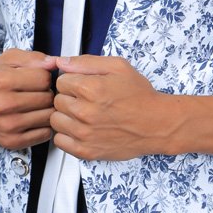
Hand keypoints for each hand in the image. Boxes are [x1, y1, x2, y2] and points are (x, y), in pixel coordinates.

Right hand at [0, 49, 56, 148]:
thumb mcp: (8, 60)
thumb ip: (33, 57)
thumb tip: (54, 62)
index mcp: (0, 81)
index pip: (44, 78)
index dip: (44, 76)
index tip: (36, 78)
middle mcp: (2, 104)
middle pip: (47, 98)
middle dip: (46, 93)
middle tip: (35, 92)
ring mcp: (7, 125)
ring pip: (49, 116)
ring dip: (46, 109)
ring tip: (34, 105)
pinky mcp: (12, 142)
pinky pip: (45, 134)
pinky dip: (43, 126)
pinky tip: (32, 118)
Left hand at [51, 55, 174, 159]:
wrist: (157, 124)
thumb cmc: (140, 96)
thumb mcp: (118, 67)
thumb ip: (86, 62)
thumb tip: (61, 61)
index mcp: (90, 89)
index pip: (60, 81)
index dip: (72, 81)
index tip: (84, 85)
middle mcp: (85, 112)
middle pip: (57, 100)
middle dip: (69, 98)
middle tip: (87, 100)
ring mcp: (84, 134)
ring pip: (56, 120)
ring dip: (66, 116)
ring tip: (84, 114)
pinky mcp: (86, 151)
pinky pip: (59, 141)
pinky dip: (67, 135)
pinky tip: (81, 129)